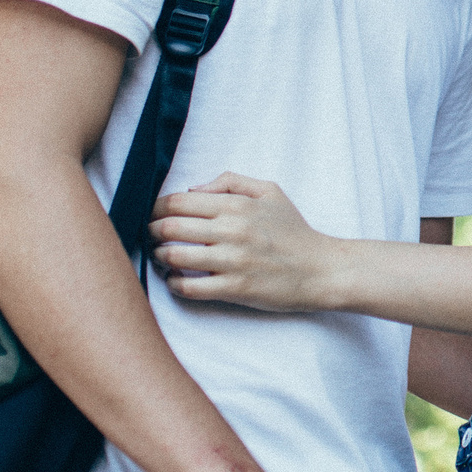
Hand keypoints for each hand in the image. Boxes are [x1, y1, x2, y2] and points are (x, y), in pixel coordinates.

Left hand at [151, 175, 345, 312]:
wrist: (320, 269)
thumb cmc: (294, 231)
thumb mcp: (270, 192)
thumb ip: (231, 182)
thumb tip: (194, 189)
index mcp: (237, 206)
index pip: (179, 201)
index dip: (157, 207)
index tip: (154, 214)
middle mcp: (232, 231)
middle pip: (170, 227)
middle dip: (152, 231)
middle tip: (151, 236)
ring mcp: (232, 262)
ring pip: (174, 257)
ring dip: (160, 257)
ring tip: (162, 257)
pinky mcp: (234, 289)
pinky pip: (189, 287)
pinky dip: (174, 284)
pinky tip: (175, 280)